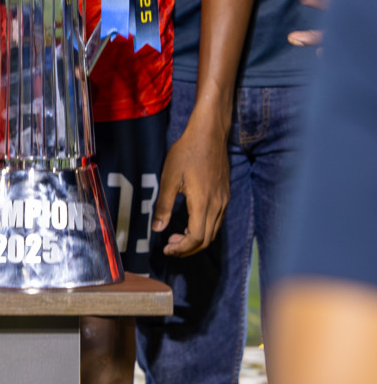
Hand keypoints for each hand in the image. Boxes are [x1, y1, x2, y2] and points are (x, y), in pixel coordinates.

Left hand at [152, 120, 229, 256]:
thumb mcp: (169, 178)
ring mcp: (224, 200)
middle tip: (169, 246)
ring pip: (213, 231)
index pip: (196, 238)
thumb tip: (157, 229)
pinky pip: (216, 220)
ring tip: (176, 236)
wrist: (208, 135)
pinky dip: (203, 228)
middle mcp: (218, 205)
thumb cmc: (186, 153)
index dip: (182, 248)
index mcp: (203, 203)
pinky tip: (189, 222)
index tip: (166, 248)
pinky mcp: (225, 195)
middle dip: (188, 248)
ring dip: (196, 239)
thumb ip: (163, 205)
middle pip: (207, 239)